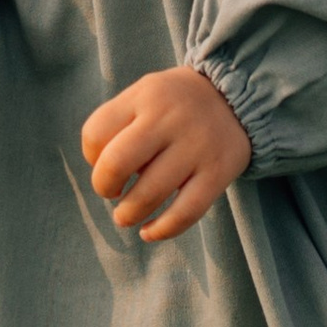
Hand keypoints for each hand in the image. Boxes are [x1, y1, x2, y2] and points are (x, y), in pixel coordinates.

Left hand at [83, 66, 251, 243]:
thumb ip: (119, 124)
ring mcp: (196, 146)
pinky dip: (162, 230)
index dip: (90, 156)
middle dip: (104, 186)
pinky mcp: (218, 173)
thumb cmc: (174, 105)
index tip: (101, 162)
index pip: (96, 132)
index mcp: (144, 96)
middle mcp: (169, 119)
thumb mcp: (145, 94)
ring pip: (149, 194)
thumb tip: (103, 175)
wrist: (236, 98)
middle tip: (111, 191)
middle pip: (116, 163)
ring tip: (126, 216)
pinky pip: (185, 212)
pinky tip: (149, 232)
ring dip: (128, 214)